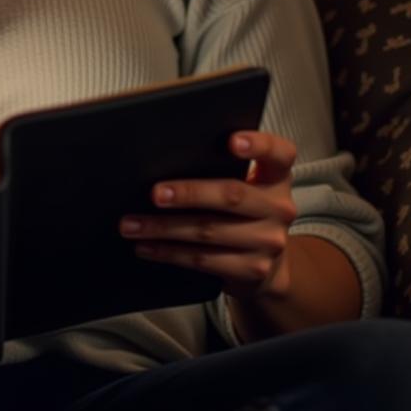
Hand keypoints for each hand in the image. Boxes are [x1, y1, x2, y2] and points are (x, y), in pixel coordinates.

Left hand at [118, 131, 298, 300]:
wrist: (266, 267)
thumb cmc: (241, 211)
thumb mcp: (244, 185)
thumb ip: (219, 167)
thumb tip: (164, 156)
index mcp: (276, 177)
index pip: (278, 152)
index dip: (258, 144)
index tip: (231, 141)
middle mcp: (279, 207)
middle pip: (232, 195)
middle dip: (188, 193)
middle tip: (155, 193)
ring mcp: (269, 241)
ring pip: (208, 231)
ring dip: (163, 228)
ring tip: (131, 224)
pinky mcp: (253, 270)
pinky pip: (203, 260)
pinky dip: (168, 252)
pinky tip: (146, 246)